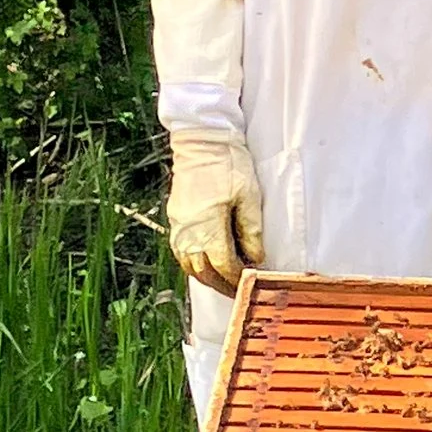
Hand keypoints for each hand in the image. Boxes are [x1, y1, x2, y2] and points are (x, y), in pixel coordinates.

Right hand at [166, 128, 265, 296]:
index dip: (238, 279)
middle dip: (223, 285)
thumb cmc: (228, 164)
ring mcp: (178, 227)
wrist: (201, 140)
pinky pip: (183, 252)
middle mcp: (189, 233)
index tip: (251, 284)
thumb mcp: (250, 197)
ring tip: (225, 280)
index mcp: (209, 229)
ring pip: (190, 266)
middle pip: (204, 273)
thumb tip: (256, 259)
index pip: (224, 267)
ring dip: (208, 277)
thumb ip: (251, 231)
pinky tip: (208, 261)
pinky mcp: (175, 219)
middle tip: (239, 290)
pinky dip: (196, 263)